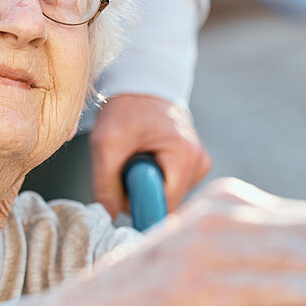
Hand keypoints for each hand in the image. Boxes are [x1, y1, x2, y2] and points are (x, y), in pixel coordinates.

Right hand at [49, 178, 305, 305]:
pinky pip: (262, 291)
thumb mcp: (208, 258)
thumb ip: (256, 251)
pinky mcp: (194, 285)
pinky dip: (300, 301)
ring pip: (292, 259)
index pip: (305, 219)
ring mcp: (206, 247)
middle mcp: (220, 214)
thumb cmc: (158, 292)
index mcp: (226, 201)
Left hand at [90, 94, 211, 216]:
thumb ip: (105, 185)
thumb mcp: (106, 144)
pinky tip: (148, 160)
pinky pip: (173, 187)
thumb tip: (108, 218)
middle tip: (126, 168)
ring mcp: (200, 163)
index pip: (165, 206)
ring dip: (147, 185)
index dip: (141, 204)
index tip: (123, 192)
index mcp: (185, 156)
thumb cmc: (126, 110)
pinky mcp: (195, 164)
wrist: (141, 87)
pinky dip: (156, 179)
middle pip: (168, 202)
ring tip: (136, 159)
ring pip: (169, 196)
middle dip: (142, 193)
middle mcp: (200, 162)